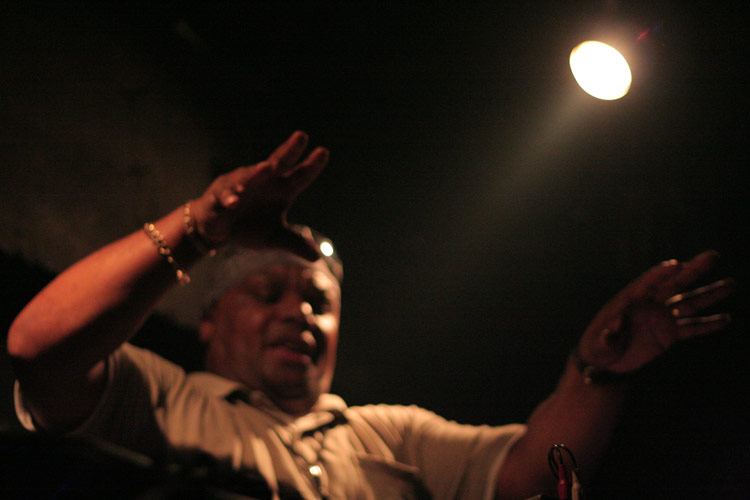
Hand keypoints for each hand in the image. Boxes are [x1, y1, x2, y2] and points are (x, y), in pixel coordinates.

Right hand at [190, 131, 328, 258]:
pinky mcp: (218, 196)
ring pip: (249, 176)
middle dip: (288, 150)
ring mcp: (239, 186)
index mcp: (280, 189)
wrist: (216, 230)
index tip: (324, 152)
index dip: (311, 165)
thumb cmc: (249, 227)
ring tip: (267, 168)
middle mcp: (262, 182)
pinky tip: (234, 201)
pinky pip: (224, 196)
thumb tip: (317, 258)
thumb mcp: (274, 238)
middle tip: (301, 136)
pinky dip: (229, 197)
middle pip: (277, 163)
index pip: (299, 176)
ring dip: (256, 172)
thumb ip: (294, 243)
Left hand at [577, 251, 732, 373]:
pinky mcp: (669, 333)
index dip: (661, 273)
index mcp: (629, 300)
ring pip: (688, 303)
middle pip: (673, 283)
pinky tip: (726, 319)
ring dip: (708, 294)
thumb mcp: (598, 344)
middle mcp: (648, 304)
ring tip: (730, 284)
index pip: (647, 282)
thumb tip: (611, 330)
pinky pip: (691, 328)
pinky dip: (707, 324)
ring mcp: (660, 317)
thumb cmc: (597, 348)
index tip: (677, 264)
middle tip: (713, 256)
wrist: (605, 361)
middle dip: (692, 270)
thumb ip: (606, 337)